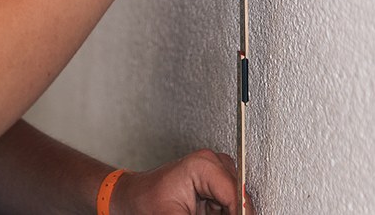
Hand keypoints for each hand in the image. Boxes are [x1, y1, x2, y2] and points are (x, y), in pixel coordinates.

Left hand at [113, 150, 254, 214]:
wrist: (133, 198)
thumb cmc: (145, 201)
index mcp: (203, 165)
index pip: (237, 195)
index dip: (240, 214)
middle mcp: (213, 164)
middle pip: (241, 199)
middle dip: (235, 212)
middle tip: (206, 214)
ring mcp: (216, 174)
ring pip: (239, 203)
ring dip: (229, 212)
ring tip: (200, 211)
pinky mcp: (215, 187)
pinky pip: (231, 206)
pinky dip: (224, 212)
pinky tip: (205, 212)